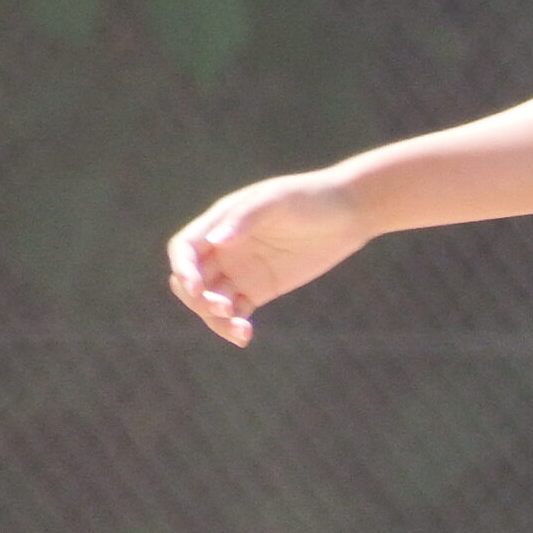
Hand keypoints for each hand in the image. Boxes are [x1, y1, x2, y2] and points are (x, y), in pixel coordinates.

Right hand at [165, 171, 367, 345]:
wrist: (348, 213)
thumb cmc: (310, 197)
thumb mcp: (278, 200)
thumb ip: (246, 217)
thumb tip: (215, 240)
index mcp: (220, 221)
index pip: (184, 248)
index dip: (183, 269)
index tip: (197, 288)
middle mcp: (223, 248)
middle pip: (190, 280)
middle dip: (197, 298)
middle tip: (223, 307)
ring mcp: (239, 271)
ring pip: (210, 302)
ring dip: (215, 319)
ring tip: (241, 329)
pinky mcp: (258, 290)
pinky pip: (235, 313)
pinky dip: (233, 326)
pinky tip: (245, 335)